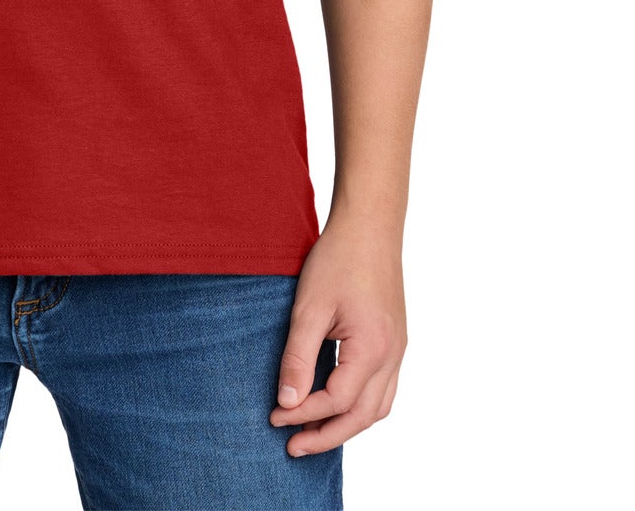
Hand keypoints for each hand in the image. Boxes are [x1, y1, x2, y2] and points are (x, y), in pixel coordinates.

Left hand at [268, 215, 406, 456]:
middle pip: (362, 416)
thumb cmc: (338, 259)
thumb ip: (298, 357)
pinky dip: (361, 407)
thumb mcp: (309, 307)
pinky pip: (384, 390)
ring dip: (346, 426)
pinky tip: (338, 405)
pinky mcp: (396, 341)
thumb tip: (287, 402)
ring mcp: (398, 350)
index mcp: (373, 348)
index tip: (274, 418)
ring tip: (312, 434)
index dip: (304, 415)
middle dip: (327, 436)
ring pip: (378, 408)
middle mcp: (392, 356)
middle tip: (292, 448)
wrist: (370, 225)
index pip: (337, 401)